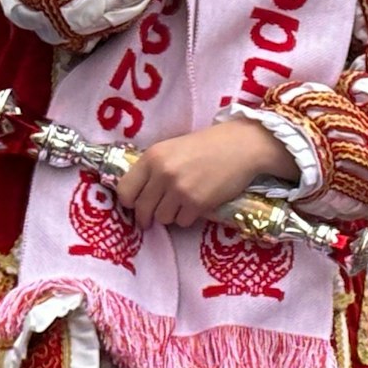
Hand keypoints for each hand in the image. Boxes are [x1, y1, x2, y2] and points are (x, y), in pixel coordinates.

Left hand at [113, 117, 296, 228]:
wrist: (242, 146)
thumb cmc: (207, 145)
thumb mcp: (173, 148)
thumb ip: (154, 168)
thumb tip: (138, 196)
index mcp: (153, 157)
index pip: (125, 190)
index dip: (130, 202)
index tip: (137, 205)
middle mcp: (162, 173)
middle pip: (142, 209)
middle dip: (148, 216)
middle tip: (154, 217)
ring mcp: (179, 189)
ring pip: (162, 218)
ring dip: (170, 215)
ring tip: (182, 204)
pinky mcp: (197, 203)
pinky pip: (182, 222)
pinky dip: (188, 217)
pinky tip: (197, 204)